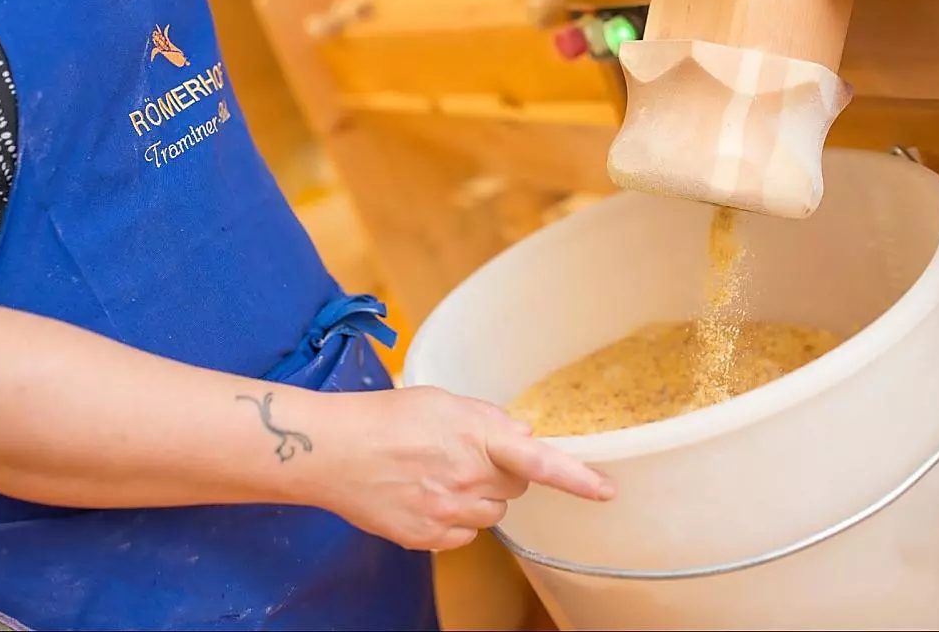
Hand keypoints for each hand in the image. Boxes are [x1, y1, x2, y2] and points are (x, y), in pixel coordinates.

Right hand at [323, 386, 614, 550]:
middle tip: (464, 455)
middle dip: (501, 473)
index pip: (538, 461)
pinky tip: (424, 495)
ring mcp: (447, 513)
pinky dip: (453, 519)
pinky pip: (463, 534)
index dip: (577, 477)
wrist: (331, 451)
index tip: (606, 491)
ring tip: (436, 474)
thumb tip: (523, 436)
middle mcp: (467, 479)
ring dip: (477, 497)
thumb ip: (487, 418)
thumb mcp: (440, 400)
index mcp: (475, 437)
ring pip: (491, 514)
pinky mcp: (427, 537)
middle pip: (514, 487)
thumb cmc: (383, 417)